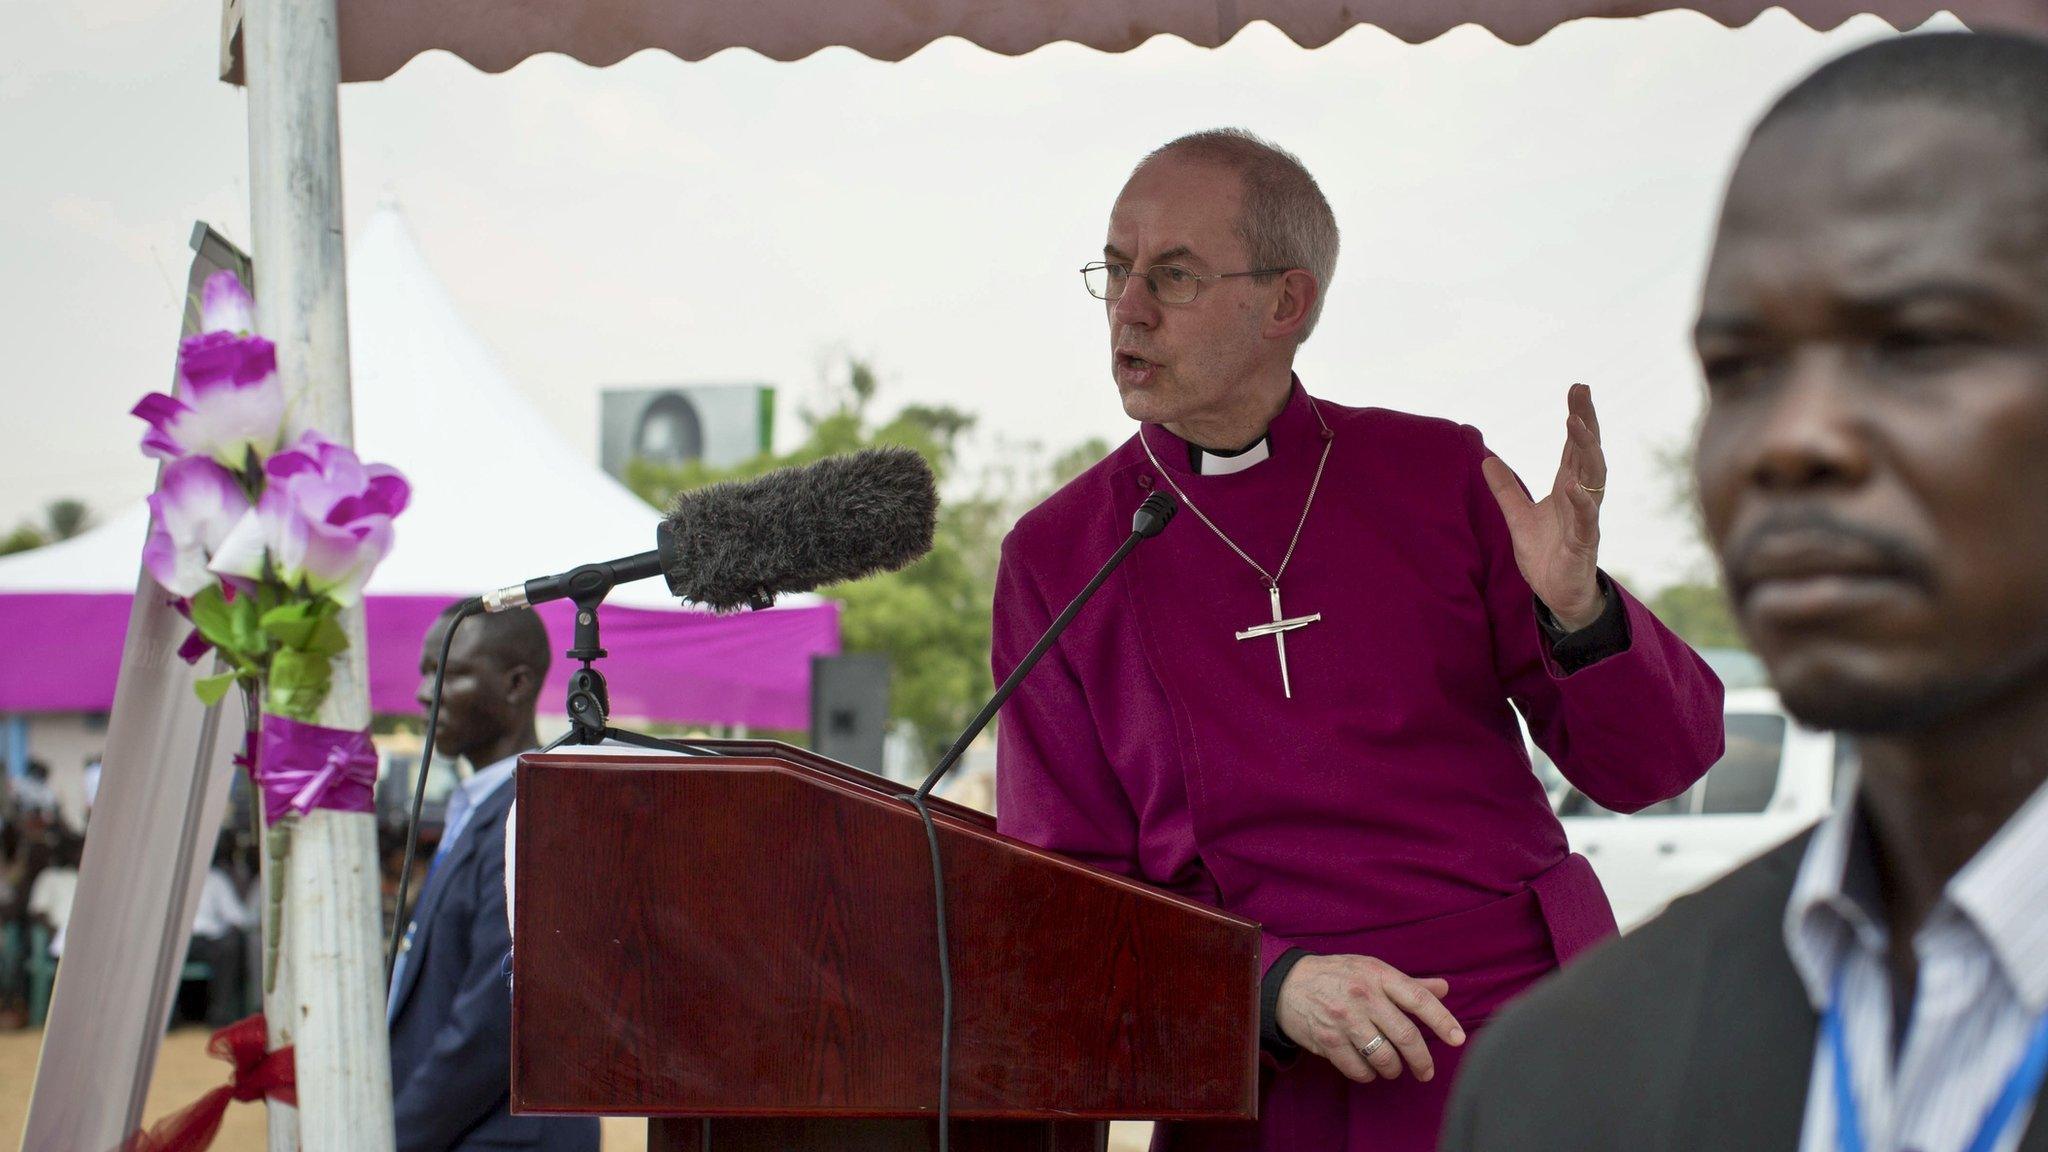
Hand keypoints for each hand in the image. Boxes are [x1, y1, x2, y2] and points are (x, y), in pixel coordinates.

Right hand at [1275, 954, 1464, 1082]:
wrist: (1288, 983)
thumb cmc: (1337, 975)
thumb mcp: (1371, 969)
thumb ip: (1408, 983)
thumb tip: (1444, 988)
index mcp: (1378, 975)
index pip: (1418, 999)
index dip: (1442, 1020)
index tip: (1458, 1039)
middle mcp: (1363, 996)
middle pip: (1405, 1036)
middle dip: (1421, 1060)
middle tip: (1425, 1072)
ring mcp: (1344, 1019)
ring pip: (1384, 1058)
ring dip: (1394, 1069)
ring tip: (1393, 1067)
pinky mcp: (1327, 1040)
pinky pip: (1359, 1069)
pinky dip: (1368, 1075)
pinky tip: (1368, 1068)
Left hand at [1482, 383, 1606, 629]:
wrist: (1557, 596)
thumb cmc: (1546, 555)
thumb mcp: (1517, 517)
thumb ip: (1505, 490)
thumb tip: (1486, 460)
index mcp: (1568, 488)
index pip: (1574, 447)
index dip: (1576, 418)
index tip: (1577, 389)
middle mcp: (1582, 498)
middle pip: (1588, 453)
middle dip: (1586, 421)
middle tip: (1582, 391)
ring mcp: (1586, 520)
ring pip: (1593, 479)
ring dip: (1586, 451)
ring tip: (1576, 424)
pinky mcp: (1583, 544)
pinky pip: (1587, 521)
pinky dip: (1582, 503)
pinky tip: (1576, 487)